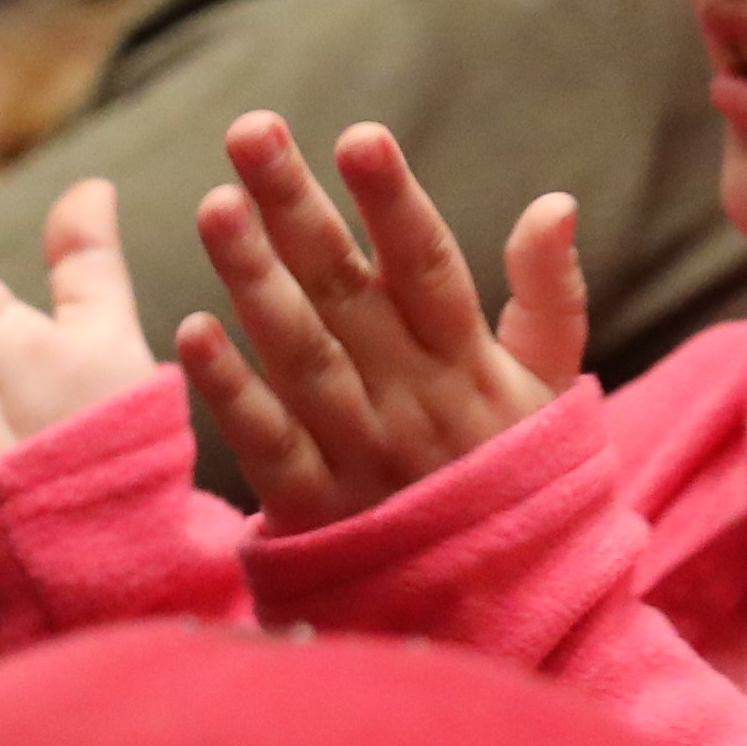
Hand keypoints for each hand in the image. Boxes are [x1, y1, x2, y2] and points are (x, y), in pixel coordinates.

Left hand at [175, 116, 586, 532]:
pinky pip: (267, 445)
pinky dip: (231, 391)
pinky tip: (190, 331)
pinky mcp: (314, 512)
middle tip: (250, 132)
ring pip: (303, 356)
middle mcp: (415, 403)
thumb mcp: (552, 384)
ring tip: (214, 205)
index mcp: (472, 367)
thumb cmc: (516, 472)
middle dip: (299, 208)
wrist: (500, 613)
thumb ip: (550, 293)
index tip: (360, 136)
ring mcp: (362, 457)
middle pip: (349, 293)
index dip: (396, 203)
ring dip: (255, 281)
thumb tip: (556, 201)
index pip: (431, 269)